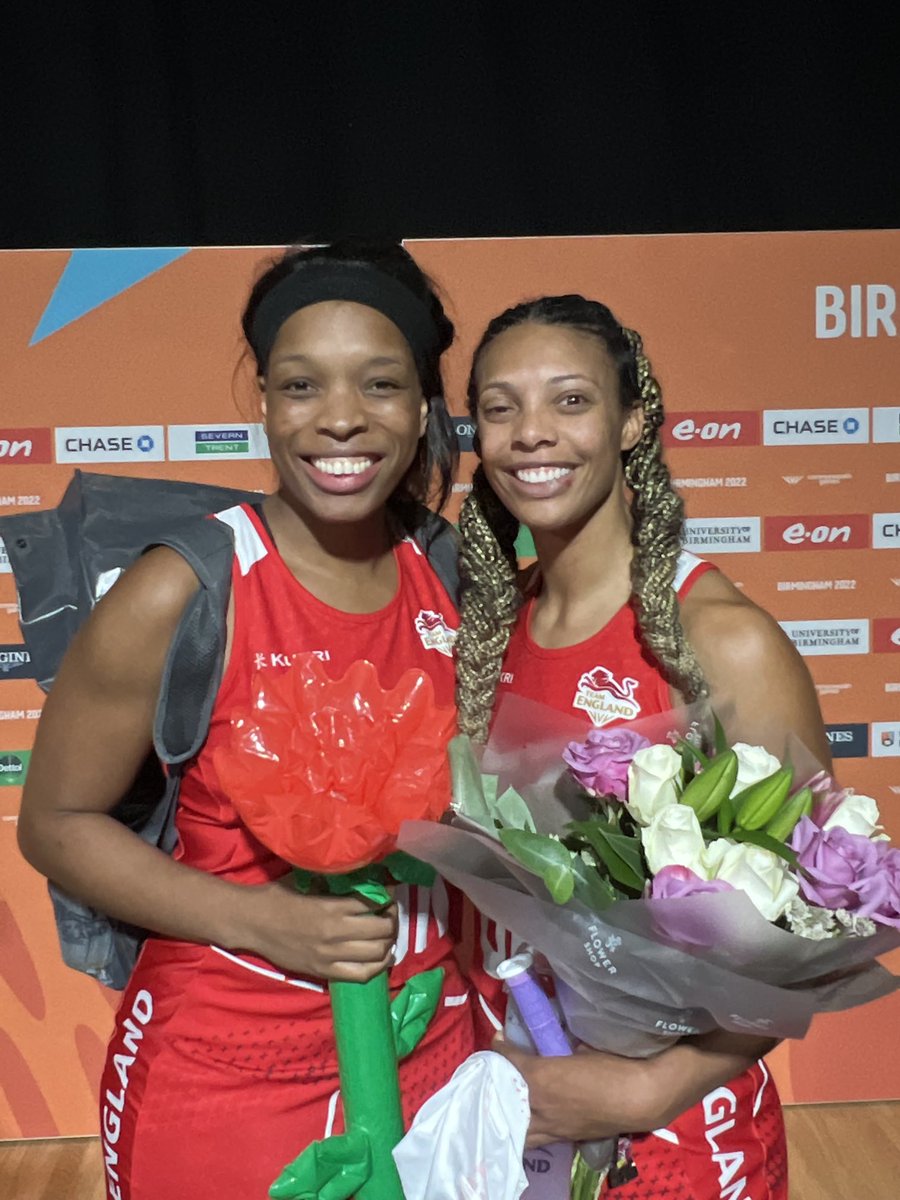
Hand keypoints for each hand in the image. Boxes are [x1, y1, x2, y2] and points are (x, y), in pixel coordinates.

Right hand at [230, 875, 397, 981]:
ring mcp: (330, 956)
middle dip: (391, 919)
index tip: (388, 891)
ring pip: (377, 953)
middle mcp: (334, 933)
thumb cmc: (277, 896)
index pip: (373, 903)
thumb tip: (361, 874)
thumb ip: (333, 880)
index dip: (387, 896)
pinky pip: (362, 975)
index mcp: (331, 907)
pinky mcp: (324, 972)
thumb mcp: (306, 880)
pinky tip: (382, 956)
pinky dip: (378, 966)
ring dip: (388, 941)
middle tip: (389, 912)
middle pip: (381, 929)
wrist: (251, 923)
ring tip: (386, 932)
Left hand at [492, 1036, 657, 1145]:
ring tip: (507, 1102)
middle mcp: (539, 1106)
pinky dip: (529, 1129)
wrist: (639, 1098)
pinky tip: (532, 1120)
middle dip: (495, 1086)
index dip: (500, 1048)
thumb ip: (562, 1049)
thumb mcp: (583, 1049)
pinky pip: (538, 1138)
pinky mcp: (566, 1139)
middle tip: (496, 1073)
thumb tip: (558, 1044)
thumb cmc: (613, 1067)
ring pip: (517, 1129)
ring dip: (509, 1115)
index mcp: (541, 1077)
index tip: (499, 1039)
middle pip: (503, 1100)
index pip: (509, 1061)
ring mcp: (551, 1127)